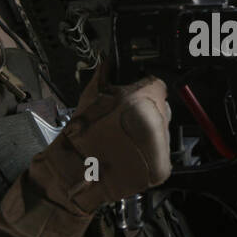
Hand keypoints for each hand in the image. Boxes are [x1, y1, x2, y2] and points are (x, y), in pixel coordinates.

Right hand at [27, 59, 171, 215]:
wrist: (73, 173)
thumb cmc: (78, 137)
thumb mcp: (90, 96)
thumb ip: (106, 74)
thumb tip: (110, 62)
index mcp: (141, 99)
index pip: (158, 85)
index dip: (146, 88)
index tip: (139, 93)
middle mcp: (155, 122)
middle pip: (162, 109)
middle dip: (148, 111)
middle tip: (128, 119)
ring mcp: (160, 147)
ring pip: (163, 131)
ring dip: (149, 133)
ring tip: (126, 138)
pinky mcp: (160, 167)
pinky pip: (161, 154)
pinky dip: (149, 153)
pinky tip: (131, 152)